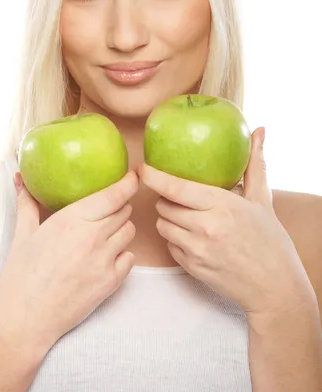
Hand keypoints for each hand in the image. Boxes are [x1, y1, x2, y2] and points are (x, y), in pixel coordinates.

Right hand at [0, 170, 137, 355]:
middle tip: (106, 210)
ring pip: (129, 232)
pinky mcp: (111, 282)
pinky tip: (105, 258)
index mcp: (71, 220)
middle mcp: (92, 237)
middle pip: (124, 211)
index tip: (133, 176)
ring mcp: (104, 260)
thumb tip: (21, 180)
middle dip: (118, 207)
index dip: (128, 183)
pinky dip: (122, 255)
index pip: (113, 195)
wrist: (25, 319)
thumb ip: (27, 203)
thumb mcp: (22, 234)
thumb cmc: (20, 276)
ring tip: (103, 235)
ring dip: (120, 230)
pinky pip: (130, 258)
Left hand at [141, 127, 311, 317]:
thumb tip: (259, 131)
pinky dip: (175, 239)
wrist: (275, 286)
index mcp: (221, 205)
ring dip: (168, 218)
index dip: (154, 176)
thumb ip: (255, 164)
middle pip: (164, 206)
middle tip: (178, 196)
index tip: (143, 168)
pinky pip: (169, 246)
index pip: (175, 187)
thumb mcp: (262, 200)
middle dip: (166, 199)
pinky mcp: (192, 268)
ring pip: (163, 226)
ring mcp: (197, 250)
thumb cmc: (270, 241)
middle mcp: (205, 227)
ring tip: (186, 216)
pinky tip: (192, 236)